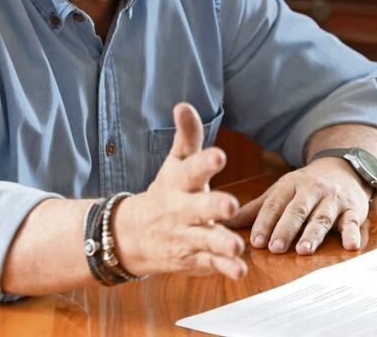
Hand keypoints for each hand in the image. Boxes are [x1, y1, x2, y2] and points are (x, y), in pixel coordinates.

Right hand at [111, 103, 247, 279]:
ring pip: (206, 240)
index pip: (192, 170)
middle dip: (214, 207)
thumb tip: (184, 105)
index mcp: (180, 183)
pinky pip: (211, 264)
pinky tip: (240, 271)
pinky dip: (225, 269)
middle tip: (231, 205)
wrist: (135, 234)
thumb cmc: (167, 191)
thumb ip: (187, 137)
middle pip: (199, 208)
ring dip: (222, 243)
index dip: (205, 162)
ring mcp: (188, 236)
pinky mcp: (194, 258)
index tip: (220, 155)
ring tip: (237, 248)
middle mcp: (182, 210)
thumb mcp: (175, 163)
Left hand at [225, 157, 369, 254]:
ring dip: (314, 233)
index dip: (265, 222)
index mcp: (290, 185)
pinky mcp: (353, 209)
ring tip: (304, 249)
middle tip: (275, 247)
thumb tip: (224, 223)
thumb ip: (256, 210)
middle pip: (297, 210)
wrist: (344, 168)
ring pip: (322, 216)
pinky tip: (351, 245)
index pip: (275, 204)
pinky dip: (353, 233)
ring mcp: (333, 199)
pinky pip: (353, 221)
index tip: (256, 241)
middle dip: (286, 228)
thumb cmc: (306, 186)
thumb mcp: (281, 191)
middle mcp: (312, 190)